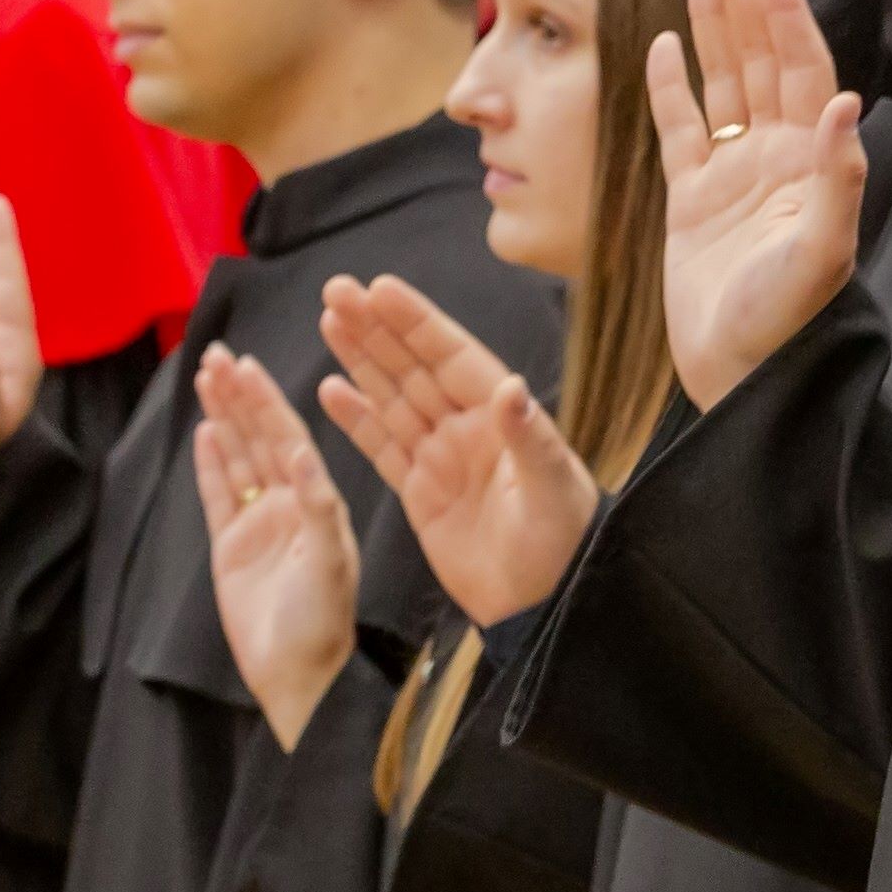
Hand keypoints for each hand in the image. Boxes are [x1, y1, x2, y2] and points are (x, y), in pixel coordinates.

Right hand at [189, 347, 363, 752]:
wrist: (298, 678)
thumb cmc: (324, 624)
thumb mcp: (329, 563)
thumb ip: (317, 508)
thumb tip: (300, 453)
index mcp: (321, 501)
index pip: (291, 437)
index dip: (268, 401)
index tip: (247, 365)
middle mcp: (293, 504)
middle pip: (261, 437)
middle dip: (240, 396)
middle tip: (216, 354)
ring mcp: (261, 524)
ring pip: (238, 458)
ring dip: (224, 418)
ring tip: (205, 376)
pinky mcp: (233, 548)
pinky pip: (220, 495)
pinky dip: (212, 464)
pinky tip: (205, 430)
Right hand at [316, 275, 599, 624]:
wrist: (545, 604)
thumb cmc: (563, 543)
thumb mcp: (552, 489)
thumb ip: (529, 438)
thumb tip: (511, 388)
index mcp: (500, 418)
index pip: (452, 357)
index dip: (416, 322)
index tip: (380, 288)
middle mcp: (468, 429)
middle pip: (413, 367)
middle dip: (376, 328)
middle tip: (336, 289)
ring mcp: (442, 458)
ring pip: (392, 398)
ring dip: (360, 360)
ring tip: (328, 320)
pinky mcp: (421, 493)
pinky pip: (382, 447)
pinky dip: (356, 419)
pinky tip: (331, 389)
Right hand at [652, 0, 872, 412]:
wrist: (742, 378)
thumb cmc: (788, 324)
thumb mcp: (823, 254)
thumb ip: (838, 179)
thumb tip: (846, 103)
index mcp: (809, 163)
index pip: (802, 71)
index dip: (787, 17)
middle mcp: (775, 159)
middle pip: (762, 61)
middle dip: (748, 2)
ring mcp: (732, 176)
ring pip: (722, 83)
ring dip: (713, 27)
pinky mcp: (691, 202)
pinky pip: (678, 131)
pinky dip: (669, 88)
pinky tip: (657, 45)